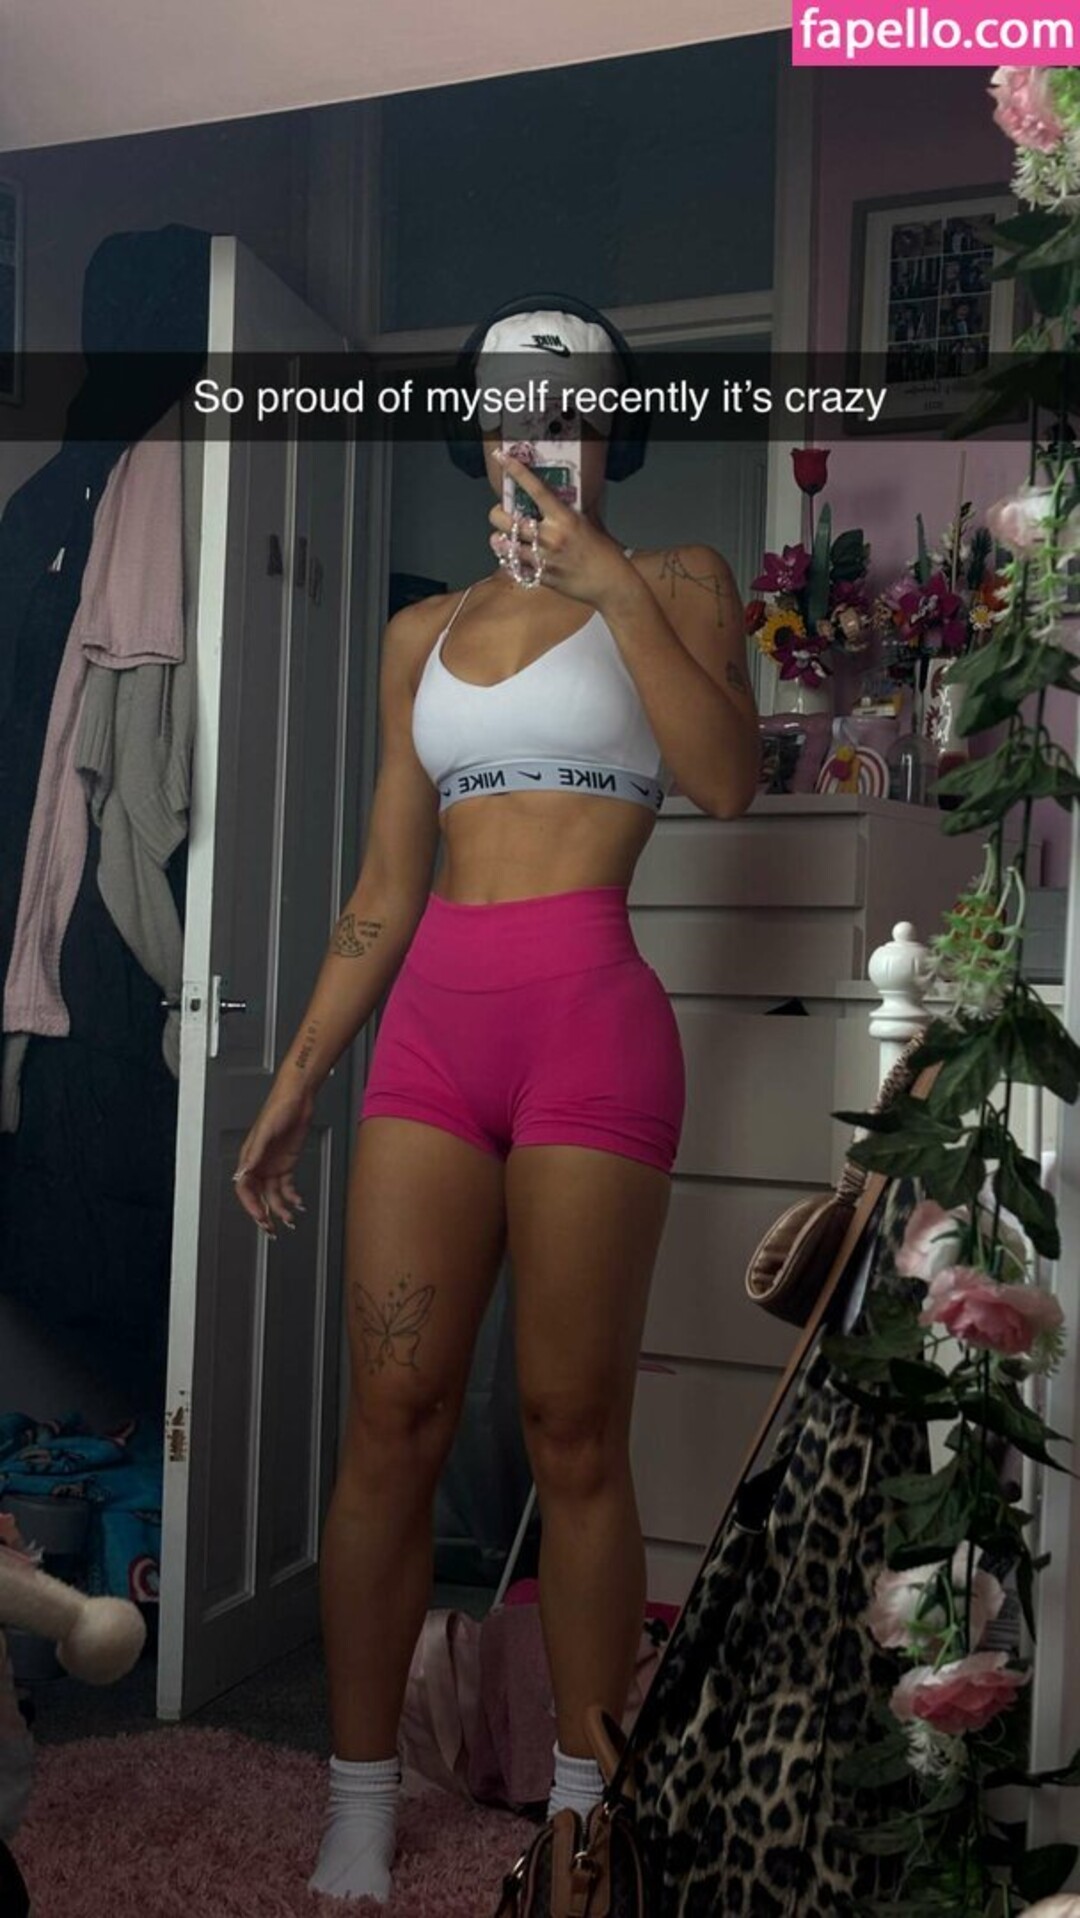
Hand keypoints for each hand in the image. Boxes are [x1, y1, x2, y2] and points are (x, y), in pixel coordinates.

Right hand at [232, 1087, 313, 1237]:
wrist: (298, 1099)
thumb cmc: (278, 1109)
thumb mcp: (265, 1132)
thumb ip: (254, 1153)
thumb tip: (243, 1172)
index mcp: (250, 1158)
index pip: (245, 1188)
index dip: (251, 1205)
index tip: (260, 1217)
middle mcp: (260, 1164)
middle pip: (258, 1196)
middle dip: (264, 1213)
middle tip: (271, 1229)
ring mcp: (273, 1165)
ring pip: (273, 1194)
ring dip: (280, 1209)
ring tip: (289, 1221)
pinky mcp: (287, 1163)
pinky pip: (287, 1186)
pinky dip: (292, 1197)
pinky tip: (298, 1203)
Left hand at [488, 451, 639, 613]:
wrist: (611, 583)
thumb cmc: (602, 553)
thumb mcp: (586, 524)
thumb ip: (564, 513)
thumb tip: (549, 499)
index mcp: (564, 518)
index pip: (535, 490)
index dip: (516, 472)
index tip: (502, 458)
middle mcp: (551, 537)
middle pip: (506, 520)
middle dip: (497, 514)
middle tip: (502, 515)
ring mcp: (544, 559)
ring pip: (503, 545)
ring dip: (499, 540)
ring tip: (503, 538)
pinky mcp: (541, 577)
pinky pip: (513, 566)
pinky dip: (509, 560)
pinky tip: (514, 556)